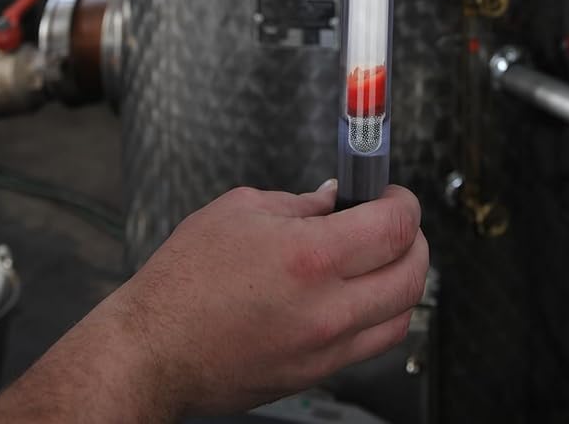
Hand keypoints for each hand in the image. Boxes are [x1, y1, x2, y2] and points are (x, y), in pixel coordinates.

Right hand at [114, 181, 428, 416]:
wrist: (153, 351)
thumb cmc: (186, 278)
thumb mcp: (241, 210)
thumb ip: (300, 203)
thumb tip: (336, 200)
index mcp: (311, 257)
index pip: (395, 227)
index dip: (404, 202)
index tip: (392, 194)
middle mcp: (328, 308)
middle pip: (412, 274)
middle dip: (414, 239)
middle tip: (395, 222)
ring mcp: (325, 349)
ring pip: (402, 316)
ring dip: (403, 280)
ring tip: (382, 257)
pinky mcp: (316, 375)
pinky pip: (371, 343)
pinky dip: (379, 313)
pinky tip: (356, 292)